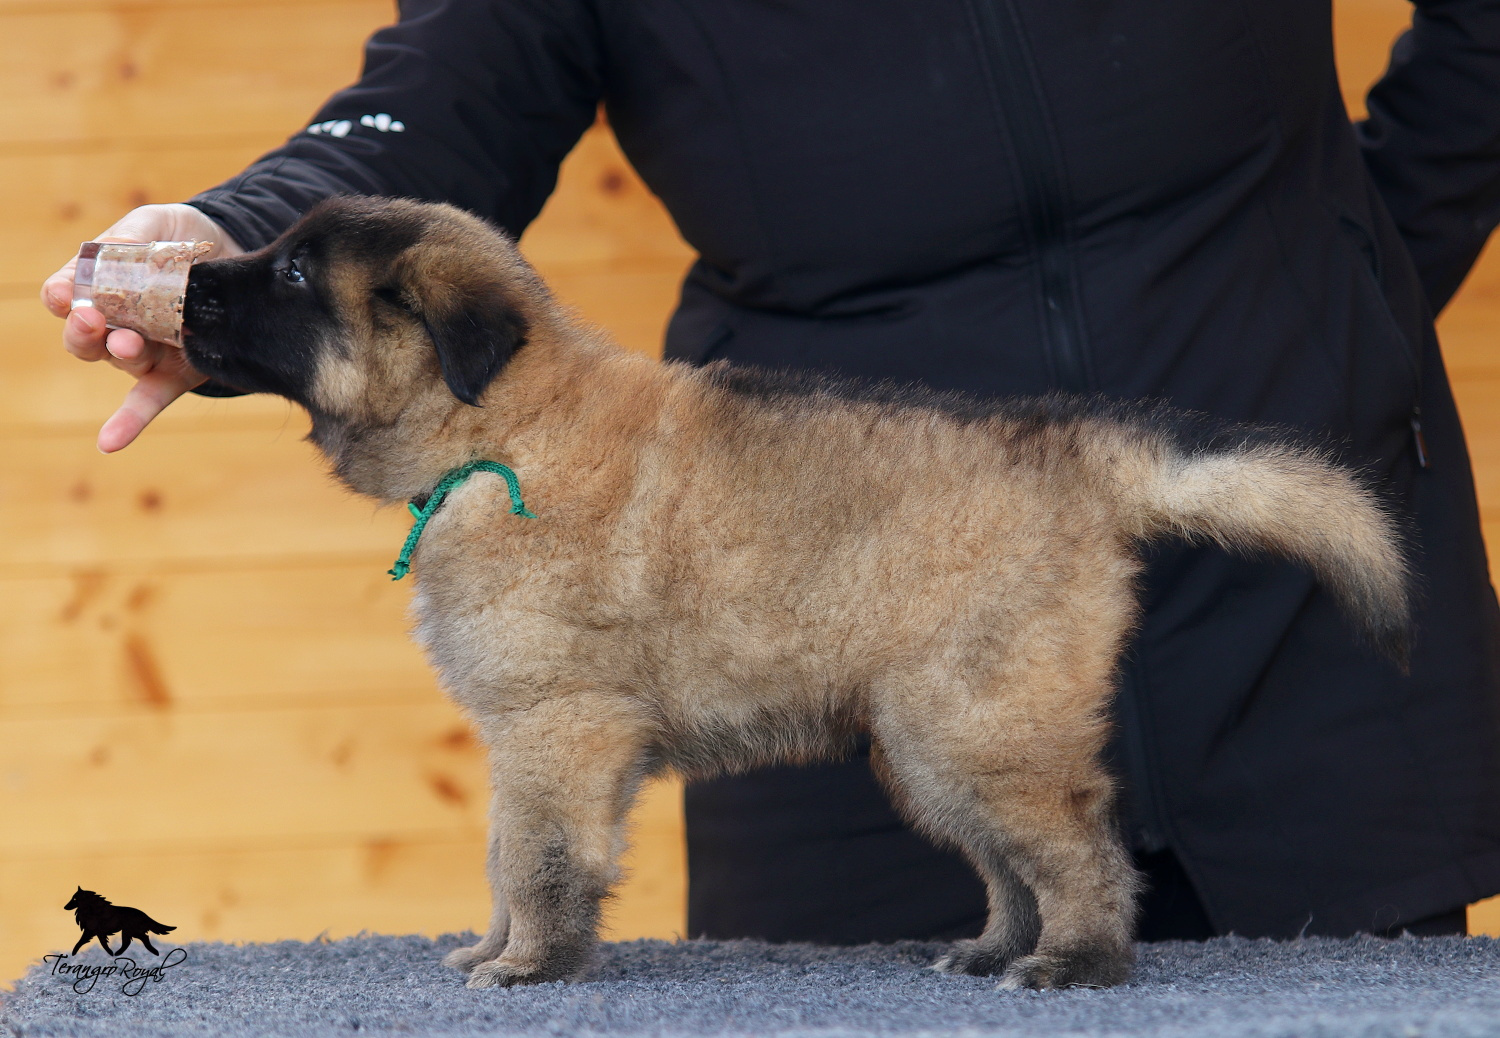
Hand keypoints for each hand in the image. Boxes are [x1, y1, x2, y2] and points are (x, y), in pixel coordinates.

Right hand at [41, 204, 244, 452]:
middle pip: (84, 336)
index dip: (61, 295)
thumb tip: (106, 250)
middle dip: (83, 330)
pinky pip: (148, 401)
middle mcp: (115, 323)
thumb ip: (130, 236)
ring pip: (121, 359)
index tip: (62, 293)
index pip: (66, 294)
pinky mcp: (176, 374)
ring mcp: (146, 351)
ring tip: (129, 343)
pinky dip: (129, 422)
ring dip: (121, 353)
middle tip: (91, 319)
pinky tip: (109, 442)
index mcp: (100, 286)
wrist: (237, 257)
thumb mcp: (157, 226)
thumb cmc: (184, 239)